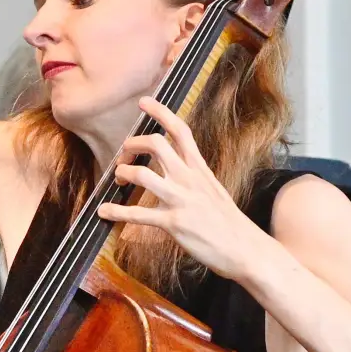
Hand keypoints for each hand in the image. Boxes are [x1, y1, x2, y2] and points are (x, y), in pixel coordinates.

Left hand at [96, 96, 268, 279]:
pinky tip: (104, 211)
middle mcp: (189, 179)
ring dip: (124, 173)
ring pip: (143, 173)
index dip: (161, 112)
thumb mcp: (214, 189)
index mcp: (199, 168)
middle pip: (156, 144)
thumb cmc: (228, 222)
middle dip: (132, 145)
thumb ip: (194, 176)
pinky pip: (137, 214)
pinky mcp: (173, 223)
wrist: (245, 249)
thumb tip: (179, 167)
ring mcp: (181, 200)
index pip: (180, 131)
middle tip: (123, 157)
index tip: (143, 102)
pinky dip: (116, 212)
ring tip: (119, 180)